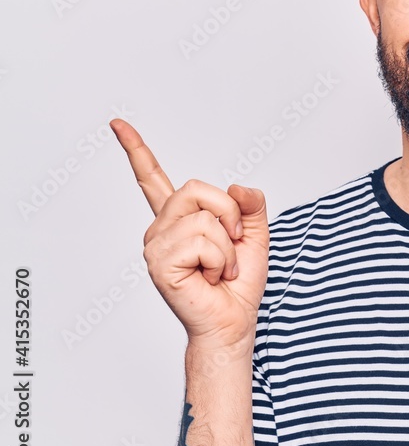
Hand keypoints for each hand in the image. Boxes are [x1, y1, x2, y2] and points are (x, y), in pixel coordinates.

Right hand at [112, 119, 268, 353]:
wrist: (233, 322)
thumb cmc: (238, 284)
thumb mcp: (255, 235)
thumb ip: (250, 205)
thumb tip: (239, 188)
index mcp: (179, 220)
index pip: (152, 178)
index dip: (136, 149)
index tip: (117, 123)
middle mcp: (161, 229)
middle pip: (197, 189)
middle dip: (230, 215)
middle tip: (232, 245)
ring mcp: (156, 246)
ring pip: (205, 219)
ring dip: (228, 246)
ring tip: (219, 268)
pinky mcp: (159, 263)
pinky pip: (202, 241)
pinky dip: (221, 260)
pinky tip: (211, 277)